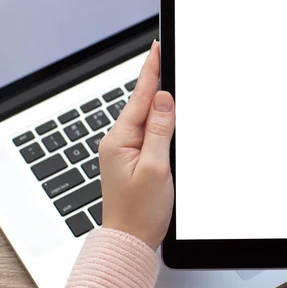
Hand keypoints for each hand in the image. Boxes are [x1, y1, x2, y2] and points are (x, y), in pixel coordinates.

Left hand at [99, 41, 174, 249]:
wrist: (131, 239)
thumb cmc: (140, 211)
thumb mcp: (156, 167)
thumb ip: (159, 130)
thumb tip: (163, 99)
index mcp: (119, 140)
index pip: (139, 97)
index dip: (150, 71)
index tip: (156, 48)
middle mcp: (118, 141)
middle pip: (141, 103)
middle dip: (155, 80)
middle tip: (166, 56)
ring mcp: (124, 150)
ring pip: (145, 117)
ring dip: (157, 99)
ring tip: (168, 79)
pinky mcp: (133, 158)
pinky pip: (147, 131)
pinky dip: (157, 119)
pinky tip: (165, 114)